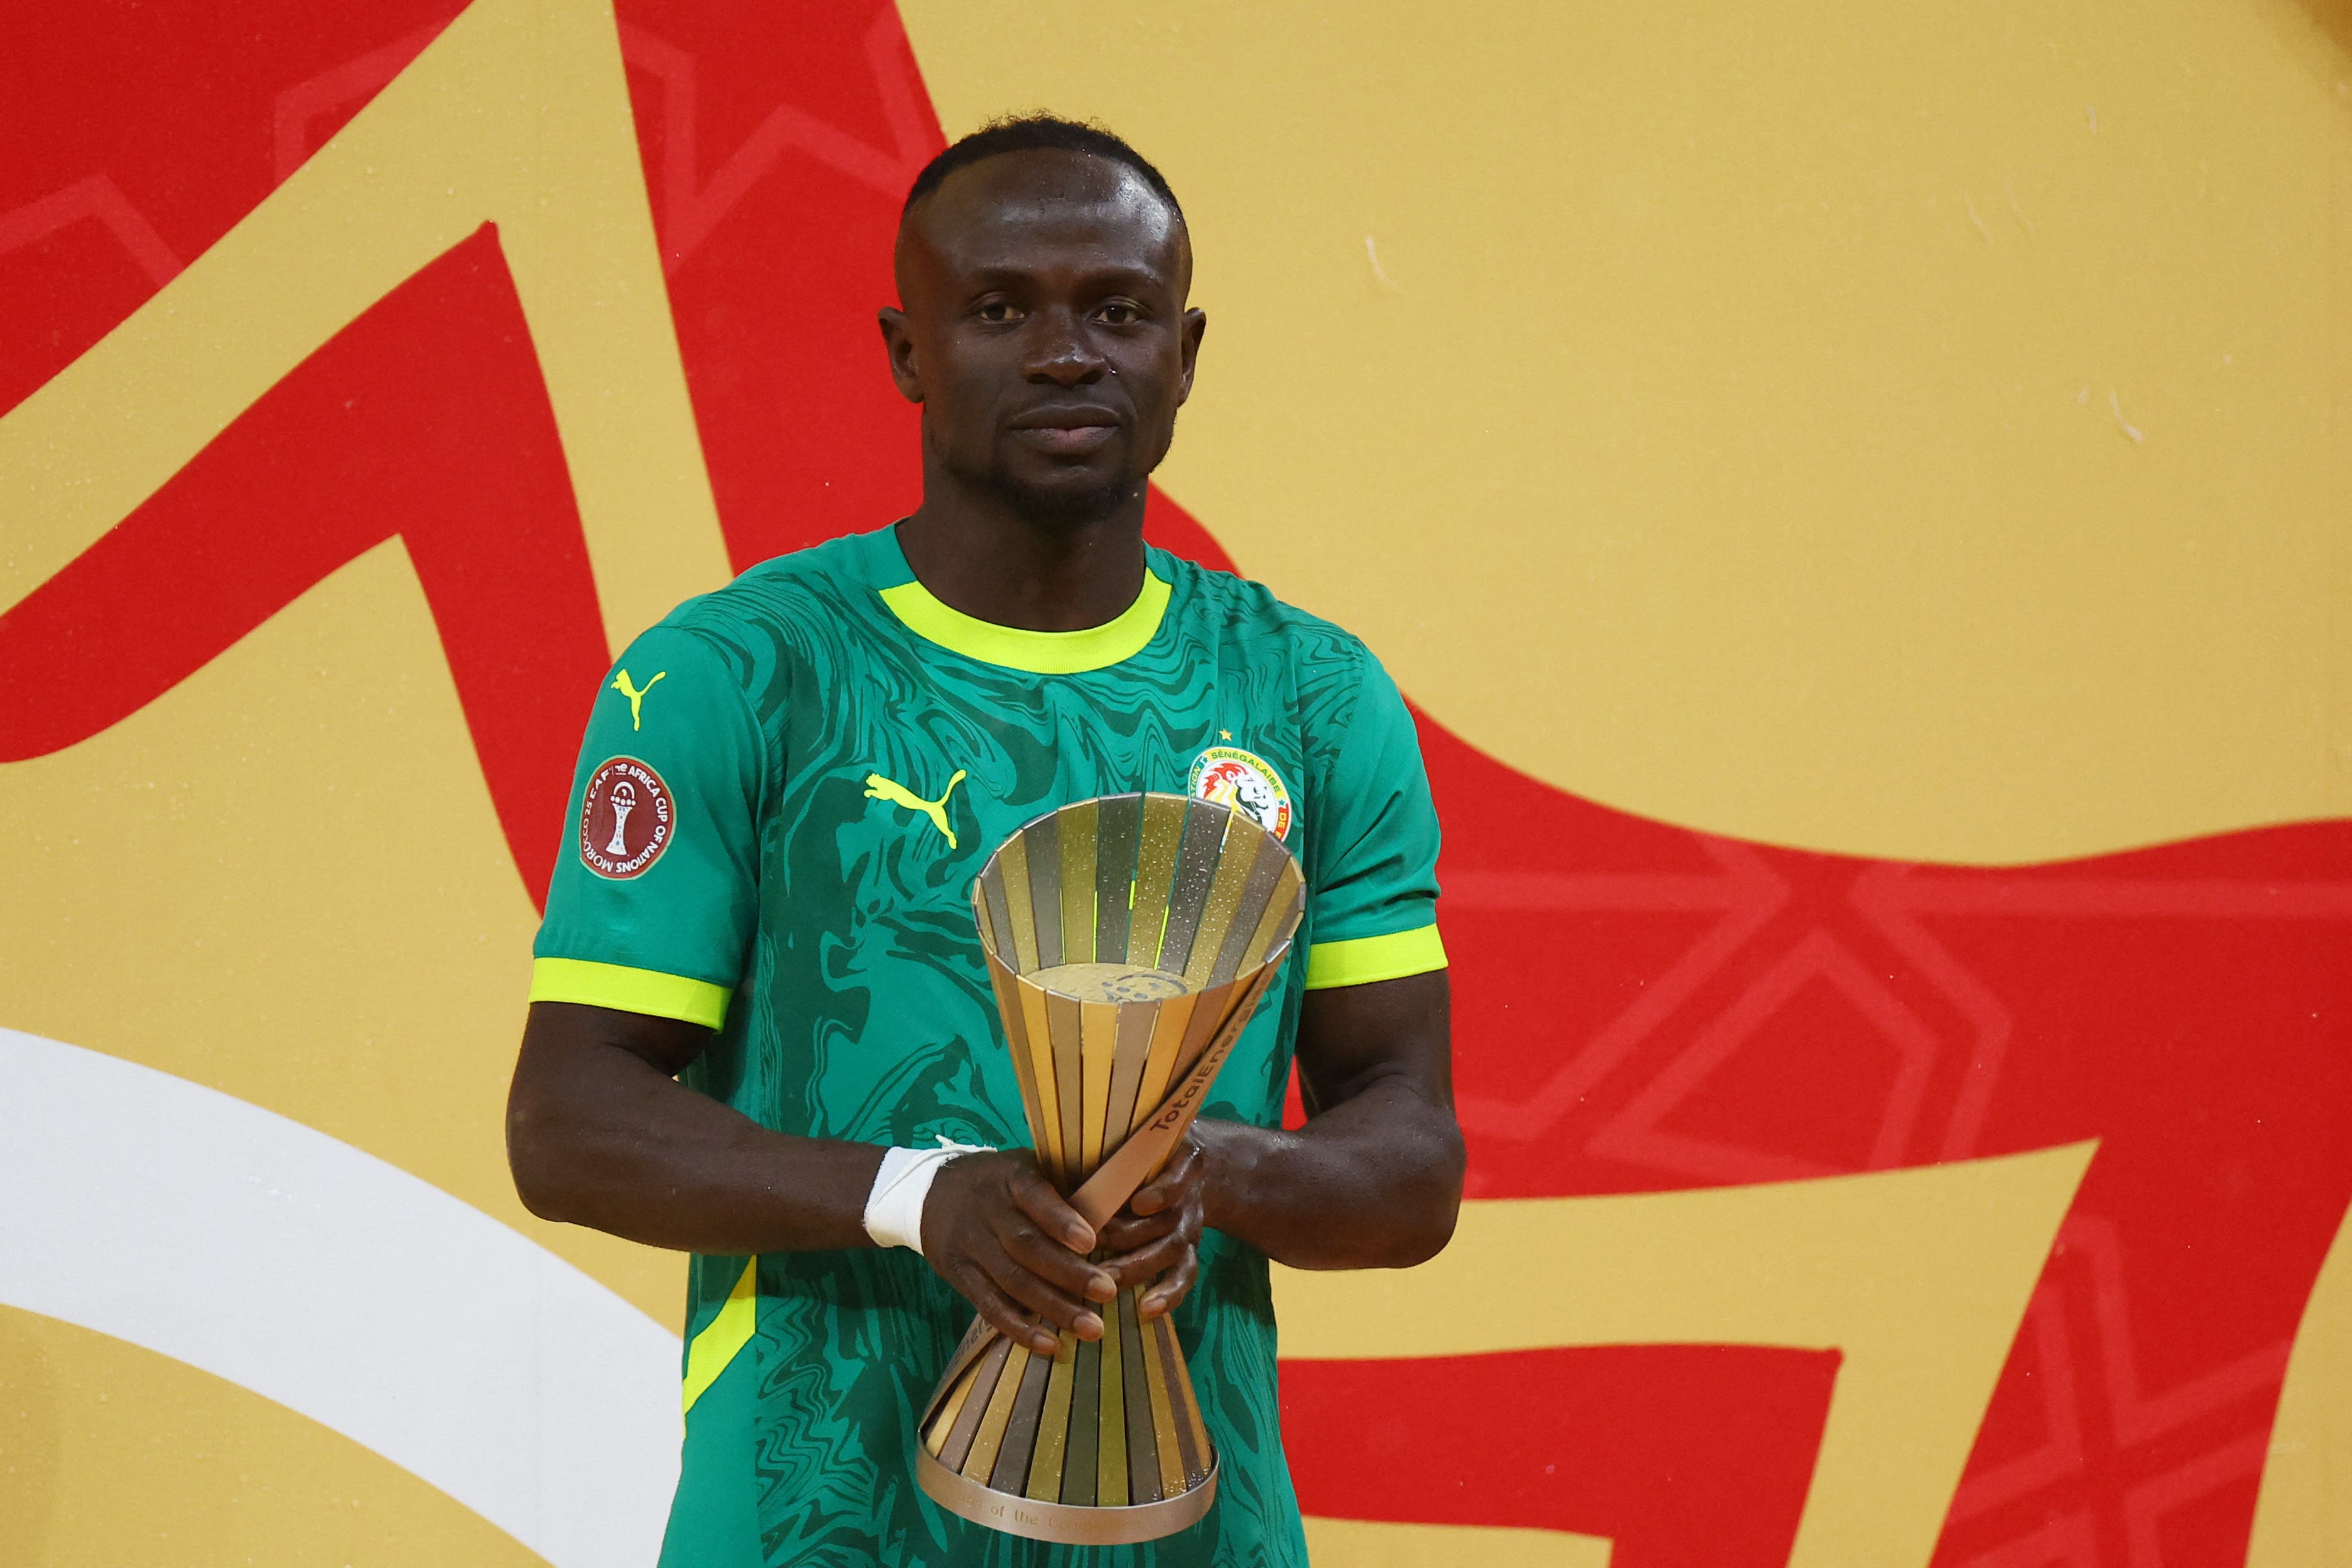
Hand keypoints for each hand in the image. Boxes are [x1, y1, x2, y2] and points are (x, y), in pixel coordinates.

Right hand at [921, 1151, 1116, 1354]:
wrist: (931, 1191)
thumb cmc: (1002, 1181)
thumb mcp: (1029, 1167)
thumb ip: (1068, 1186)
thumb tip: (1125, 1215)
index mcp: (1011, 1178)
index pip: (1035, 1197)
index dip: (1060, 1220)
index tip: (1091, 1241)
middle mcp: (987, 1210)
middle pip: (1026, 1246)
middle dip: (1068, 1274)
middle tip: (1108, 1293)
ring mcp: (970, 1244)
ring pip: (1011, 1280)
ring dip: (1053, 1308)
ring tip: (1092, 1328)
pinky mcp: (959, 1274)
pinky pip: (989, 1305)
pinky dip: (1019, 1328)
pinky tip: (1049, 1345)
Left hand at [1097, 1133, 1207, 1319]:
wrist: (1186, 1167)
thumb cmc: (1143, 1151)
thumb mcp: (1136, 1141)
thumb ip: (1109, 1151)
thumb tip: (1060, 1163)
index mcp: (1179, 1162)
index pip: (1179, 1175)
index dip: (1164, 1190)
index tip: (1138, 1203)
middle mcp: (1188, 1197)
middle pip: (1167, 1220)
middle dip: (1131, 1235)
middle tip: (1095, 1245)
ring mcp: (1189, 1227)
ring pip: (1172, 1250)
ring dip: (1139, 1267)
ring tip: (1107, 1282)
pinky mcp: (1189, 1253)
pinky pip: (1185, 1276)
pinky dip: (1169, 1295)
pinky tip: (1146, 1310)